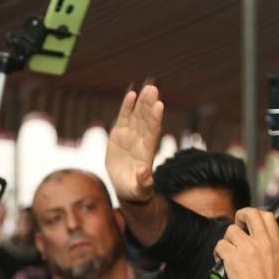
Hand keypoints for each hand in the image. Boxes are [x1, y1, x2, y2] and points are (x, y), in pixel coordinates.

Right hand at [105, 84, 163, 203]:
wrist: (126, 187)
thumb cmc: (136, 190)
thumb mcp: (139, 189)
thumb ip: (143, 181)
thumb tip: (145, 171)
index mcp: (147, 152)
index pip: (153, 133)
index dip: (155, 119)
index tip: (159, 105)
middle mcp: (142, 140)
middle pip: (147, 120)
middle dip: (149, 105)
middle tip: (153, 89)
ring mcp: (132, 135)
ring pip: (138, 116)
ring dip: (142, 102)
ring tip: (147, 88)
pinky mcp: (120, 134)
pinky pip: (125, 117)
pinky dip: (127, 106)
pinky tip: (131, 94)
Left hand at [213, 208, 278, 278]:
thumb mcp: (278, 260)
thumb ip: (268, 245)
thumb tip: (254, 237)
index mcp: (275, 243)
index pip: (267, 215)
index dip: (255, 215)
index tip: (248, 224)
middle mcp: (262, 242)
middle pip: (249, 213)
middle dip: (239, 217)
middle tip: (237, 228)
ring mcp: (247, 249)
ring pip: (230, 231)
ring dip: (227, 241)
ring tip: (228, 254)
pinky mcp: (233, 258)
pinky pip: (220, 245)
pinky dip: (218, 253)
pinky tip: (222, 262)